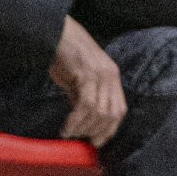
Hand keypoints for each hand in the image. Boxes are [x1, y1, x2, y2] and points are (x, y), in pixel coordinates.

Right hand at [49, 16, 127, 145]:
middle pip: (111, 114)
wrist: (56, 33)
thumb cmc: (64, 56)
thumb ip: (83, 97)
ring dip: (84, 128)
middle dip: (96, 131)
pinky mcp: (87, 75)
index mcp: (112, 77)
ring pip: (99, 112)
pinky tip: (66, 127)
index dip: (110, 129)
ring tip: (70, 133)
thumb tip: (83, 120)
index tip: (96, 142)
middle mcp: (111, 76)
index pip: (119, 110)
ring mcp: (100, 75)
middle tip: (80, 138)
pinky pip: (85, 105)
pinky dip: (76, 120)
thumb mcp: (79, 79)